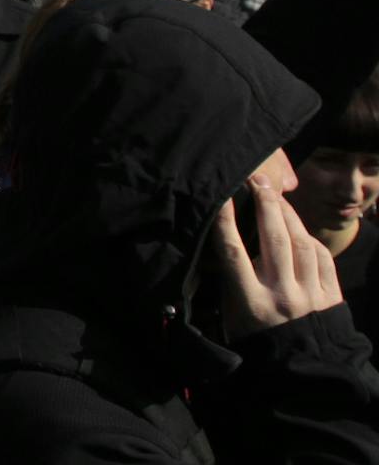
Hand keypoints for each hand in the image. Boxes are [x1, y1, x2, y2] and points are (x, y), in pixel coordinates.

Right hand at [212, 177, 343, 339]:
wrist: (301, 374)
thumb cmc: (256, 342)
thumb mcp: (232, 316)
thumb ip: (229, 282)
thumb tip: (221, 244)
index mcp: (250, 302)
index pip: (233, 252)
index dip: (225, 219)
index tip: (221, 193)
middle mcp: (282, 295)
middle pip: (274, 239)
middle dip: (266, 204)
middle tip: (258, 179)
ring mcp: (310, 296)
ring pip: (301, 243)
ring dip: (289, 215)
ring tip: (277, 196)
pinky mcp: (332, 297)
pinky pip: (322, 258)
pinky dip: (309, 238)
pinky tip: (299, 228)